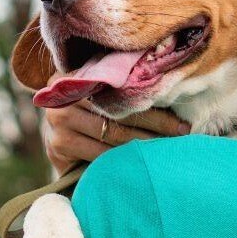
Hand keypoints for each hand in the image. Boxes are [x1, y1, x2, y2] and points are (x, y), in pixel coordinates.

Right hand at [43, 97, 189, 174]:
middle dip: (157, 126)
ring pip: (114, 136)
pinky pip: (100, 155)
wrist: (54, 133)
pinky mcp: (59, 146)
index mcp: (79, 75)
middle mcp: (68, 96)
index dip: (153, 103)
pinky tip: (143, 162)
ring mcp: (59, 122)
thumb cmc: (87, 108)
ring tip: (168, 149)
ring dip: (144, 145)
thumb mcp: (99, 90)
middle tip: (182, 133)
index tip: (179, 117)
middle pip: (122, 114)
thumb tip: (170, 87)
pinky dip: (124, 160)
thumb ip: (121, 85)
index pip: (123, 90)